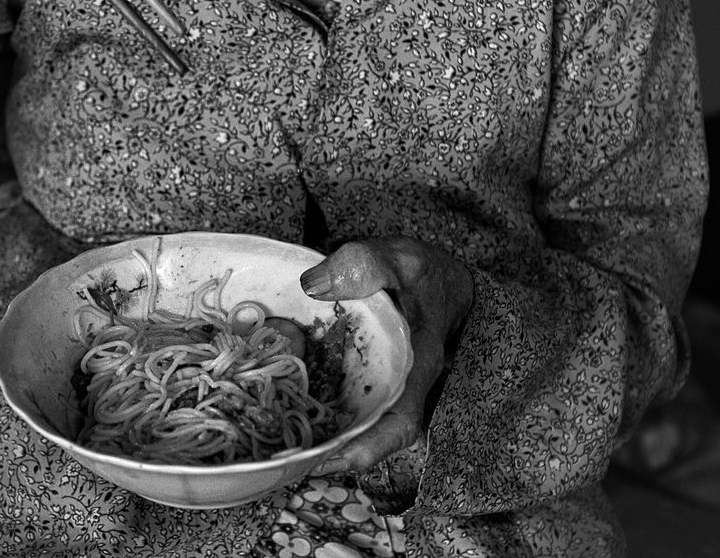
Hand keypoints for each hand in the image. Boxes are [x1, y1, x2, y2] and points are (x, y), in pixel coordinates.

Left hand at [300, 236, 473, 470]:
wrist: (440, 281)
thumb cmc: (423, 273)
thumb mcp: (402, 259)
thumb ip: (365, 264)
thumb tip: (312, 285)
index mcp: (418, 363)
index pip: (401, 421)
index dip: (368, 448)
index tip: (330, 459)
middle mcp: (403, 387)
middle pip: (371, 436)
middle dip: (332, 453)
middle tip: (286, 458)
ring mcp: (385, 387)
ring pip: (355, 424)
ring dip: (321, 436)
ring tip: (278, 444)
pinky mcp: (368, 380)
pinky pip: (345, 403)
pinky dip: (319, 410)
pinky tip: (285, 406)